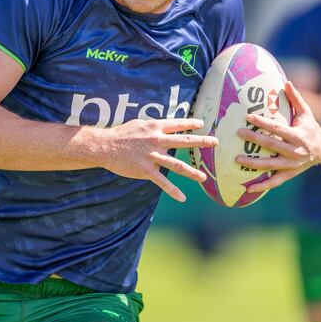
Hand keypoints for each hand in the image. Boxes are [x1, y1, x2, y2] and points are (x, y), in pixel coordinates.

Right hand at [95, 118, 217, 201]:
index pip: (177, 124)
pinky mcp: (146, 170)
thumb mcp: (138, 124)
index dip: (191, 123)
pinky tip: (182, 198)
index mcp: (155, 127)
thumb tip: (163, 126)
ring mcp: (152, 156)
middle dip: (202, 141)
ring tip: (204, 178)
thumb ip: (152, 126)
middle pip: (184, 141)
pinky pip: (162, 182)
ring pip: (177, 165)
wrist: (105, 146)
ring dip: (192, 172)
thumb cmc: (120, 134)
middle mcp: (156, 140)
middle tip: (216, 142)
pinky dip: (173, 190)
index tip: (202, 124)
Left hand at [234, 81, 320, 192]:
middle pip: (271, 145)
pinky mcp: (289, 174)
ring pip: (270, 165)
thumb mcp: (305, 113)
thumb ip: (295, 98)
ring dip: (253, 164)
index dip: (263, 123)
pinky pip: (274, 182)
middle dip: (254, 139)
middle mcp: (295, 151)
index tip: (249, 117)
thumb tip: (286, 82)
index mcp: (298, 135)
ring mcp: (291, 165)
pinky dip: (262, 186)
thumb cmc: (310, 128)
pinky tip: (248, 187)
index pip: (277, 129)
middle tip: (238, 133)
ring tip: (237, 160)